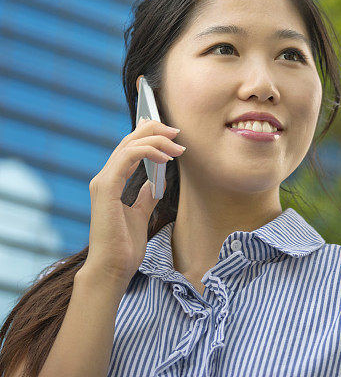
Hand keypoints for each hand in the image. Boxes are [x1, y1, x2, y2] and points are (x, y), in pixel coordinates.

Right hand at [83, 119, 184, 286]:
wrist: (113, 270)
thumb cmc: (124, 247)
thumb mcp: (140, 213)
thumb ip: (145, 194)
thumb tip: (157, 180)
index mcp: (110, 182)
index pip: (128, 148)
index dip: (147, 134)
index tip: (168, 132)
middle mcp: (104, 178)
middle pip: (128, 140)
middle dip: (154, 130)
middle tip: (176, 132)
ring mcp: (103, 181)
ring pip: (129, 144)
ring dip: (156, 140)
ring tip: (177, 146)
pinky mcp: (106, 187)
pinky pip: (129, 156)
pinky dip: (149, 151)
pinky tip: (166, 159)